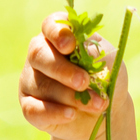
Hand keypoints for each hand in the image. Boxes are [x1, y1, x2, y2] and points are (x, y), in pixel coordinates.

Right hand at [19, 11, 125, 139]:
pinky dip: (54, 113)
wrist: (104, 112)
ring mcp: (30, 80)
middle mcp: (40, 55)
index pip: (50, 24)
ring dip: (72, 97)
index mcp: (59, 36)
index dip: (57, 33)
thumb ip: (95, 53)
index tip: (70, 45)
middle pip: (39, 54)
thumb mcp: (109, 62)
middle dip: (63, 70)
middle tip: (84, 82)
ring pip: (42, 85)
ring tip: (98, 104)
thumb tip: (83, 49)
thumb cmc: (106, 79)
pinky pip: (34, 109)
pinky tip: (71, 114)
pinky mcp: (29, 106)